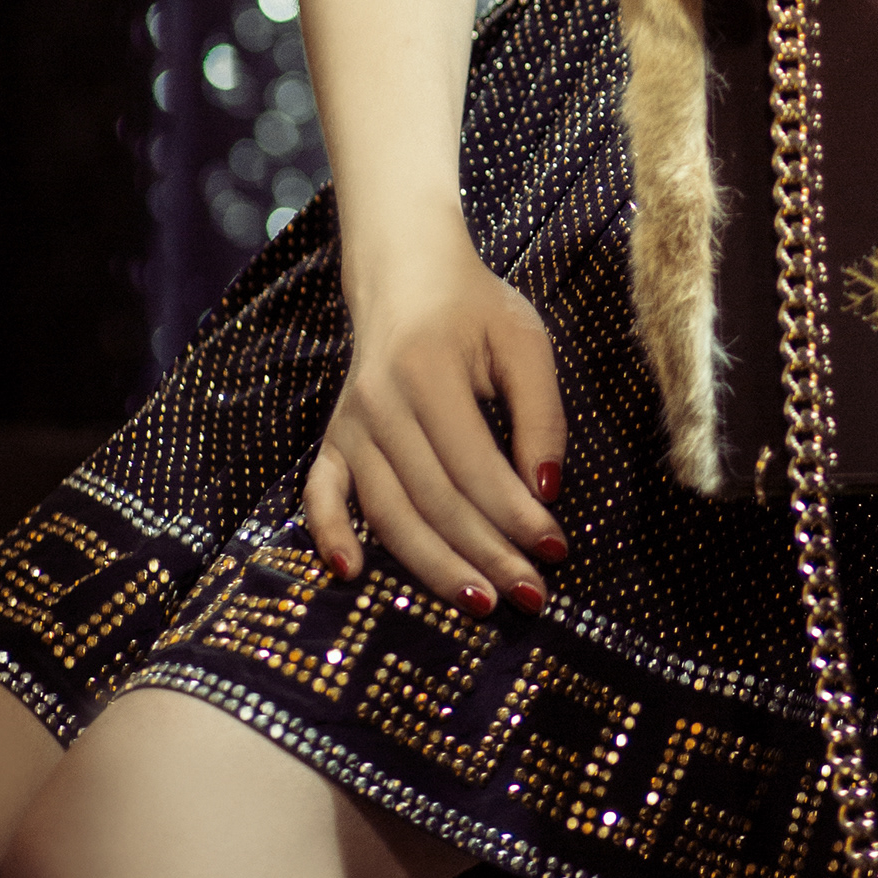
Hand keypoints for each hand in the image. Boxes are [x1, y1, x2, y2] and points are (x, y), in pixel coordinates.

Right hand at [304, 221, 568, 616]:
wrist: (405, 274)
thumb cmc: (474, 308)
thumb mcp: (523, 341)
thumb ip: (542, 412)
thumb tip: (547, 490)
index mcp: (428, 373)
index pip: (476, 467)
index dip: (517, 516)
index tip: (556, 549)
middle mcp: (380, 404)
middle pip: (435, 502)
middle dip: (487, 555)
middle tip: (532, 594)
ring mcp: (349, 425)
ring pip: (389, 512)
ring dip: (434, 567)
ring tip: (481, 603)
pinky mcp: (333, 437)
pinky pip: (321, 494)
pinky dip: (328, 534)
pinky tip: (351, 574)